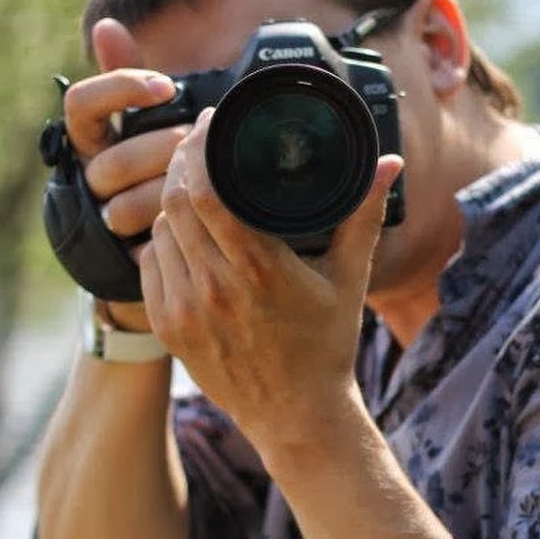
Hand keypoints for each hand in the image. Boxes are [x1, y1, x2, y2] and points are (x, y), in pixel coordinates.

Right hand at [63, 18, 189, 330]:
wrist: (174, 229)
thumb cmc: (162, 161)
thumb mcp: (155, 118)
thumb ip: (132, 77)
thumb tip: (105, 26)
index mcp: (94, 137)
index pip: (82, 105)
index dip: (120, 90)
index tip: (166, 86)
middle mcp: (90, 175)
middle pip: (111, 161)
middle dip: (160, 150)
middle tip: (197, 144)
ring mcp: (103, 217)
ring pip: (122, 205)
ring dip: (167, 193)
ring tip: (201, 182)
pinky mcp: (124, 255)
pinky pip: (141, 245)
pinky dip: (169, 231)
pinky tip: (195, 219)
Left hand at [139, 107, 402, 455]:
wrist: (296, 416)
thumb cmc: (326, 345)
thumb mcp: (350, 278)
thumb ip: (364, 214)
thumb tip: (390, 162)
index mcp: (258, 268)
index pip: (205, 190)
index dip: (199, 147)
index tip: (209, 122)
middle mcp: (214, 288)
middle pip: (174, 201)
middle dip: (180, 163)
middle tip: (199, 147)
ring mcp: (185, 310)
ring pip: (158, 230)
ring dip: (172, 203)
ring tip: (195, 191)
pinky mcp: (168, 328)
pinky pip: (149, 264)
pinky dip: (162, 242)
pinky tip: (184, 236)